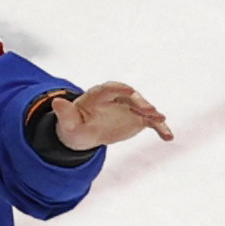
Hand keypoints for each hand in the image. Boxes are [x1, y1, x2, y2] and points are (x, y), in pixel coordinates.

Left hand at [47, 79, 173, 151]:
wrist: (83, 134)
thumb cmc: (73, 125)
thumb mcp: (67, 122)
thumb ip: (64, 113)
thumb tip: (56, 102)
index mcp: (99, 95)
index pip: (110, 88)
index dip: (120, 89)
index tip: (130, 91)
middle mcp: (118, 98)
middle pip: (131, 97)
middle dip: (141, 103)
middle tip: (150, 110)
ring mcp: (130, 107)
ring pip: (144, 108)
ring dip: (153, 114)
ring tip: (161, 120)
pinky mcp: (138, 118)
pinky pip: (151, 122)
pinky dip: (160, 128)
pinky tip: (168, 137)